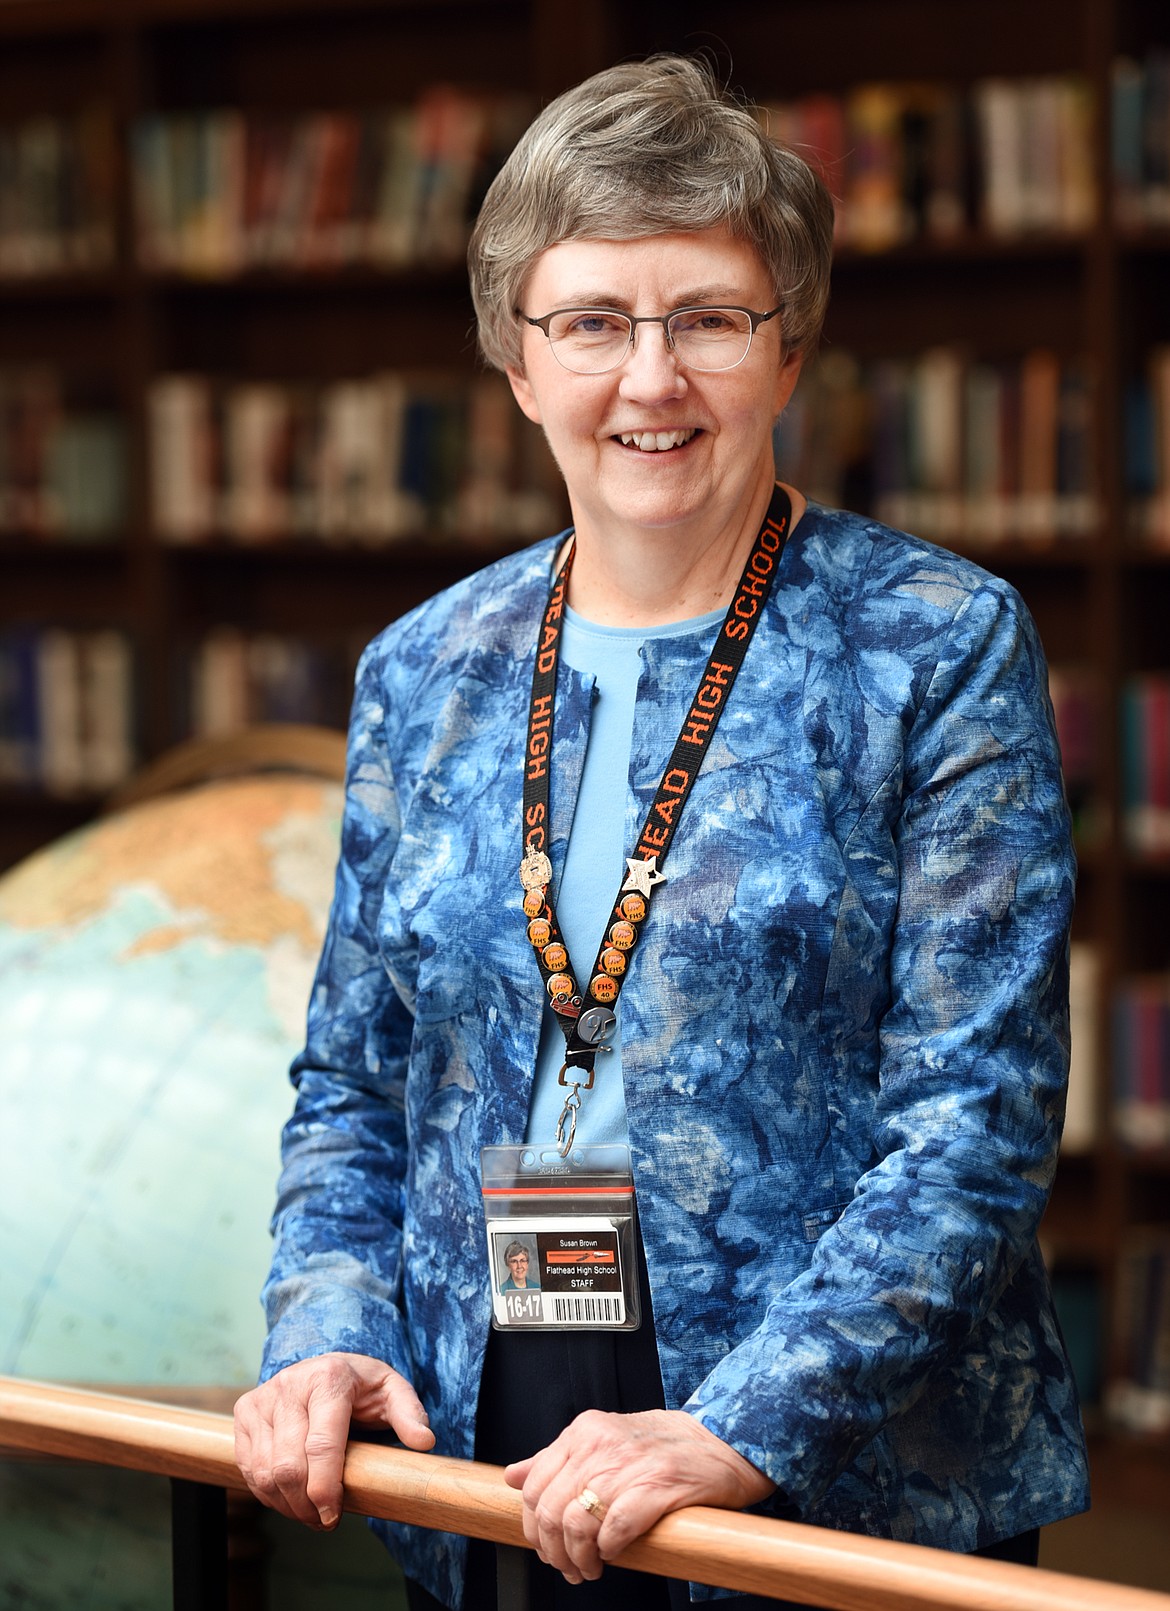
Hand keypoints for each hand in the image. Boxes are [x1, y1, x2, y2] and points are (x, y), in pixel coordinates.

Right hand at [234, 1352, 434, 1529]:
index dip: (326, 1488)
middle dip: (306, 1505)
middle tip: (325, 1520)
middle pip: (289, 1465)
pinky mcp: (243, 1412)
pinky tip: (289, 1499)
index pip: (321, 1445)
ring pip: (265, 1471)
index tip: (334, 1517)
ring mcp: (262, 1398)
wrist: (322, 1367)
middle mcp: (290, 1384)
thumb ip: (409, 1414)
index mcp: (328, 1377)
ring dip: (286, 1505)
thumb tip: (424, 1442)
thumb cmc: (361, 1386)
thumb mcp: (391, 1392)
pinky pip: (249, 1468)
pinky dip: (268, 1494)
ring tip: (310, 1514)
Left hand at [504, 1408, 772, 1583]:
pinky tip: (615, 1553)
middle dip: (553, 1551)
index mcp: (584, 1430)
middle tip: (569, 1568)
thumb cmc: (663, 1447)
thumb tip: (513, 1476)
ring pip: (577, 1523)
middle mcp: (601, 1443)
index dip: (534, 1528)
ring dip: (579, 1558)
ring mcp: (629, 1464)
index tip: (547, 1548)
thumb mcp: (604, 1439)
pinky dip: (609, 1549)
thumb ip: (558, 1457)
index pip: (533, 1486)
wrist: (722, 1441)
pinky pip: (616, 1528)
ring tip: (591, 1568)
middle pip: (550, 1509)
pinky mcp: (658, 1486)